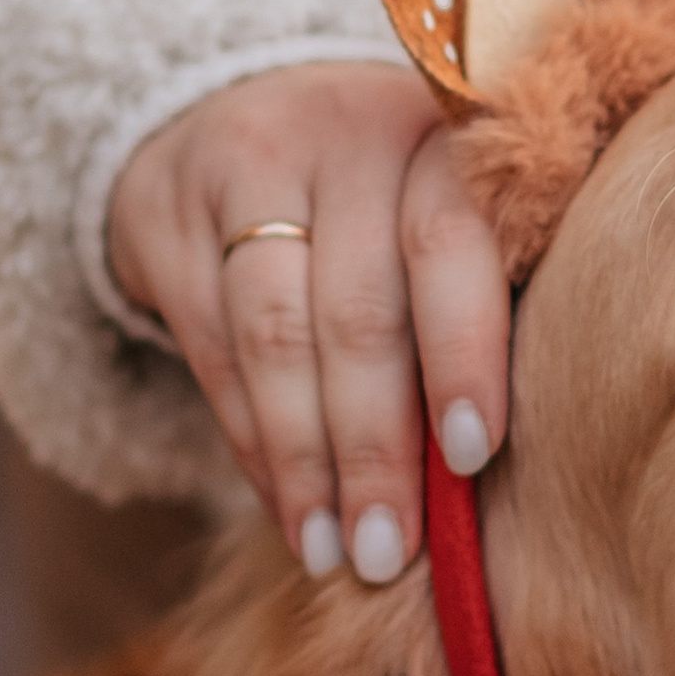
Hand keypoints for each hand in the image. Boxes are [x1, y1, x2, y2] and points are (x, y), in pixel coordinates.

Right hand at [107, 62, 507, 581]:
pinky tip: (289, 508)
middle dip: (376, 446)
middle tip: (389, 550)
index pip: (451, 240)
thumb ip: (486, 305)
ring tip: (335, 553)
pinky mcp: (166, 210)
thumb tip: (509, 475)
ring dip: (307, 462)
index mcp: (442, 131)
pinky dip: (255, 443)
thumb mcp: (448, 217)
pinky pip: (213, 349)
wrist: (239, 123)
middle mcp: (347, 133)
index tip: (472, 458)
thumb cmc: (391, 207)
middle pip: (359, 307)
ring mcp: (248, 162)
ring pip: (276, 335)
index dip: (462, 352)